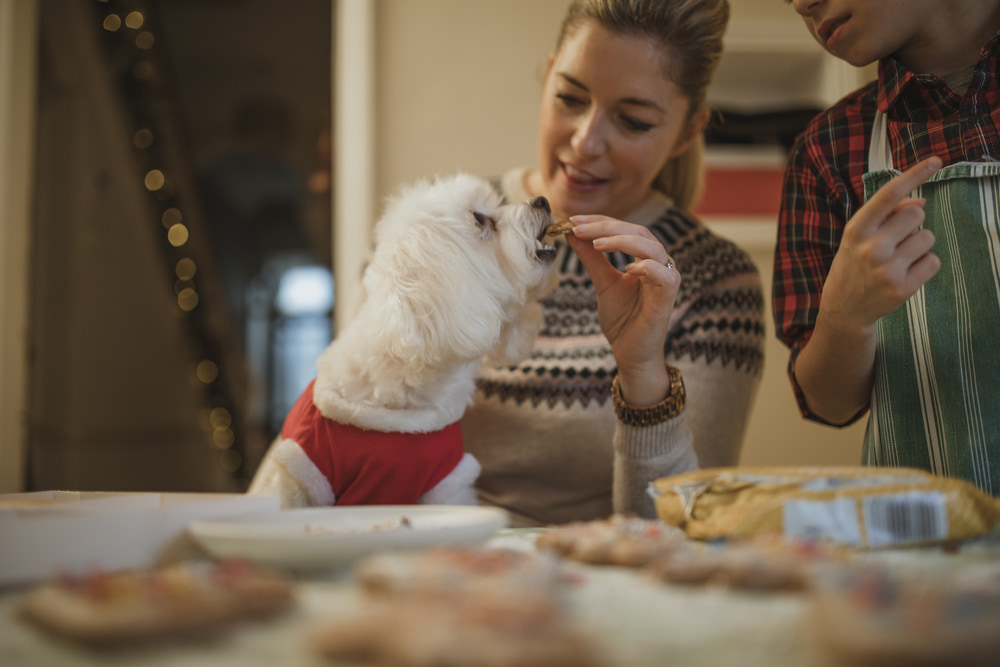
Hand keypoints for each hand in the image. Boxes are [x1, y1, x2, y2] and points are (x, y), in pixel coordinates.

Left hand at [567, 215, 679, 405]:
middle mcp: (659, 264)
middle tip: (579, 227)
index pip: (625, 229)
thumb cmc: (621, 319)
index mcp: (645, 258)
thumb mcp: (602, 282)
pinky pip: (664, 275)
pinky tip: (626, 268)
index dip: (600, 221)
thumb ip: (591, 258)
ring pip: (653, 247)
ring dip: (622, 241)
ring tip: (596, 244)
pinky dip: (646, 267)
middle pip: (639, 232)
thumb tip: (573, 233)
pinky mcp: (668, 298)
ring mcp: (666, 280)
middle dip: (606, 227)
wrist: (630, 353)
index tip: (573, 221)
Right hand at [793, 155, 942, 423]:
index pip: (889, 194)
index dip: (914, 174)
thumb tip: (922, 202)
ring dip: (919, 245)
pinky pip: (933, 261)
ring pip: (927, 237)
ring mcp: (886, 269)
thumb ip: (886, 216)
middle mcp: (870, 247)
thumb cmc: (854, 266)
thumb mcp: (859, 237)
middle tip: (896, 239)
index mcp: (856, 230)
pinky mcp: (903, 288)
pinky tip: (906, 274)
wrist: (843, 311)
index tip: (936, 160)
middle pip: (916, 214)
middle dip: (913, 222)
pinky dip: (925, 265)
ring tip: (898, 260)